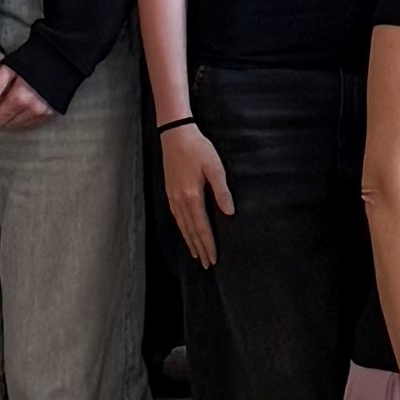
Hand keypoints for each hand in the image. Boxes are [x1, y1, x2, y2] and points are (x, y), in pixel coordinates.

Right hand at [162, 122, 235, 264]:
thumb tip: (229, 213)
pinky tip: (186, 233)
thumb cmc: (198, 149)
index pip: (202, 227)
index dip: (208, 244)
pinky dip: (182, 230)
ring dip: (190, 242)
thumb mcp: (215, 167)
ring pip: (182, 226)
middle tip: (207, 264)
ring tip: (197, 254)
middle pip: (191, 231)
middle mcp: (180, 201)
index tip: (213, 258)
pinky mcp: (170, 193)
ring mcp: (173, 198)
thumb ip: (222, 191)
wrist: (175, 135)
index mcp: (192, 196)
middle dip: (199, 248)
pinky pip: (177, 218)